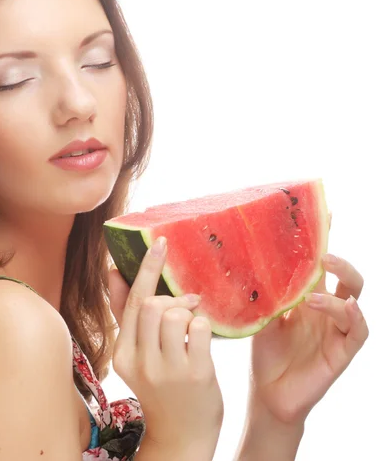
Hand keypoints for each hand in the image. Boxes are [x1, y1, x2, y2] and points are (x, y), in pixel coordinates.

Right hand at [109, 237, 223, 459]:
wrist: (182, 437)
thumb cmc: (161, 388)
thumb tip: (114, 271)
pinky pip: (199, 327)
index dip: (146, 269)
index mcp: (122, 354)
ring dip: (188, 311)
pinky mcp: (196, 376)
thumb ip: (127, 315)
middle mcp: (141, 362)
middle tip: (187, 302)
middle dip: (172, 297)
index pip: (131, 302)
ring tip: (193, 323)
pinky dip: (203, 323)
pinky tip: (202, 336)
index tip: (159, 242)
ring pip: (175, 313)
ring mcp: (168, 370)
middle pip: (152, 304)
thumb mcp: (137, 355)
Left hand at [248, 215, 368, 426]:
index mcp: (306, 298)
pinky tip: (331, 305)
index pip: (318, 265)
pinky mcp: (342, 352)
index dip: (325, 240)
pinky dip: (347, 314)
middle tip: (322, 253)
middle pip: (346, 276)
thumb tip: (250, 260)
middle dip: (339, 259)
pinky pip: (357, 329)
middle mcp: (326, 310)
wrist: (268, 393)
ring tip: (318, 280)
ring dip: (340, 284)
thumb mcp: (261, 316)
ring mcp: (336, 330)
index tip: (326, 212)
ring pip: (355, 298)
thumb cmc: (265, 353)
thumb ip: (266, 293)